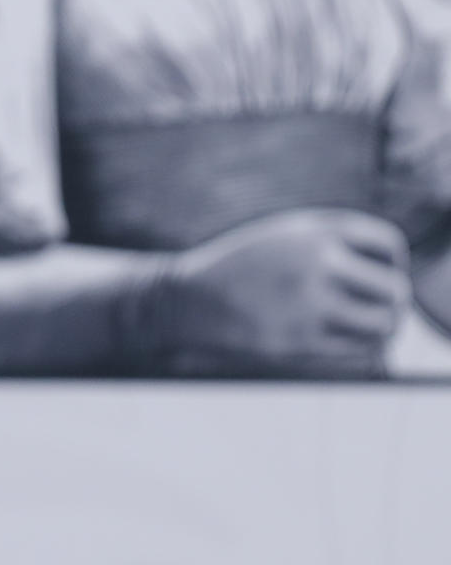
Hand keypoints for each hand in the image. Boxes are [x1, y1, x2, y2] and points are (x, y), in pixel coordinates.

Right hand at [162, 208, 409, 373]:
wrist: (187, 299)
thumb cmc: (242, 268)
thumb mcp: (284, 235)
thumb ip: (333, 242)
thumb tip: (392, 272)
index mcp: (314, 230)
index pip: (389, 245)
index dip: (393, 264)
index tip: (379, 274)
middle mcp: (316, 262)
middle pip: (394, 289)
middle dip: (394, 302)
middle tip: (382, 309)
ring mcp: (309, 302)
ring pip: (384, 324)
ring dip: (386, 329)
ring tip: (374, 329)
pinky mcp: (301, 340)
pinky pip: (360, 351)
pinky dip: (366, 349)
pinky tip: (353, 344)